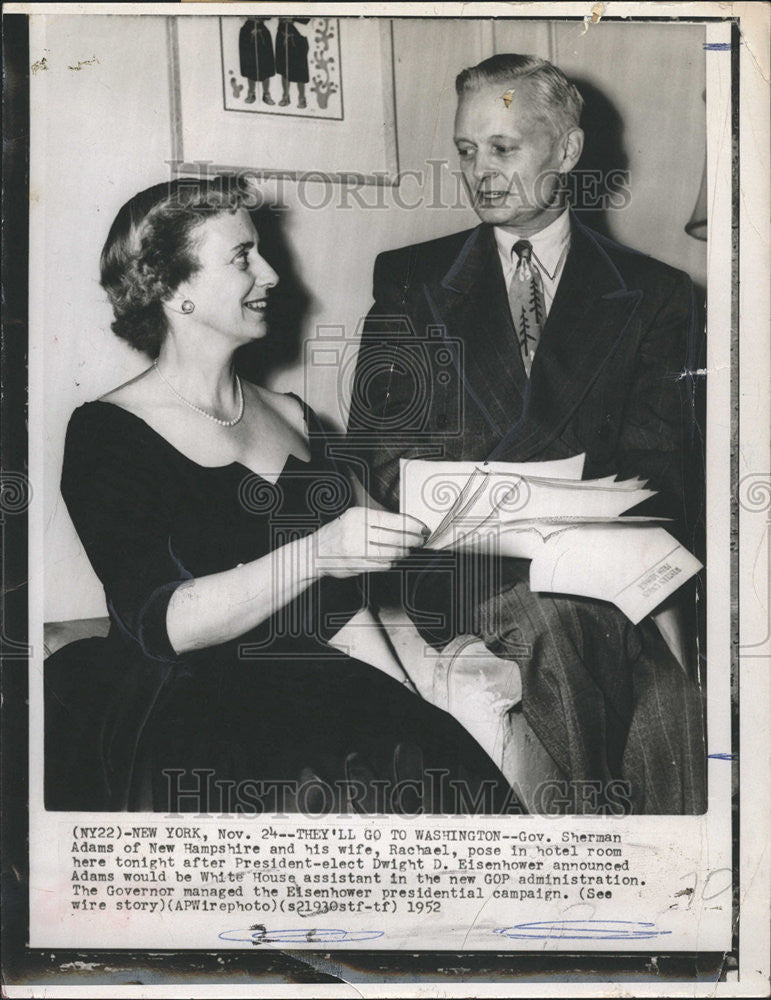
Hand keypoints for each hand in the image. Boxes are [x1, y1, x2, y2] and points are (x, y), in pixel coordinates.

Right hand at [313, 507, 428, 578]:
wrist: (315, 553)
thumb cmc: (339, 533)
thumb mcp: (354, 518)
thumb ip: (376, 519)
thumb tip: (406, 523)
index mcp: (358, 515)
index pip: (393, 520)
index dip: (412, 525)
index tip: (422, 528)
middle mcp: (357, 532)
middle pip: (395, 537)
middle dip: (413, 540)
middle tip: (421, 540)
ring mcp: (357, 551)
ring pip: (391, 553)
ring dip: (404, 552)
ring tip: (409, 550)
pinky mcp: (358, 566)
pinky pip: (383, 565)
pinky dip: (392, 563)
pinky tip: (395, 559)